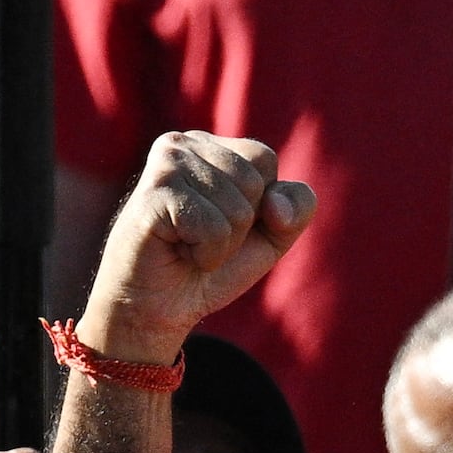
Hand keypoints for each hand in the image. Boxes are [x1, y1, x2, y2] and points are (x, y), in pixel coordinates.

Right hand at [79, 130, 311, 359]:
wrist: (155, 309)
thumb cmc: (208, 267)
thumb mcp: (271, 234)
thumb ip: (298, 207)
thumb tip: (276, 205)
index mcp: (208, 145)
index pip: (264, 159)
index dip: (258, 205)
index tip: (220, 223)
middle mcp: (182, 143)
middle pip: (254, 183)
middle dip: (239, 227)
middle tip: (200, 239)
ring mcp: (165, 164)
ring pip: (237, 209)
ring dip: (221, 245)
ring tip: (187, 246)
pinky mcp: (154, 193)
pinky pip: (214, 229)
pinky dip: (206, 255)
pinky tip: (177, 252)